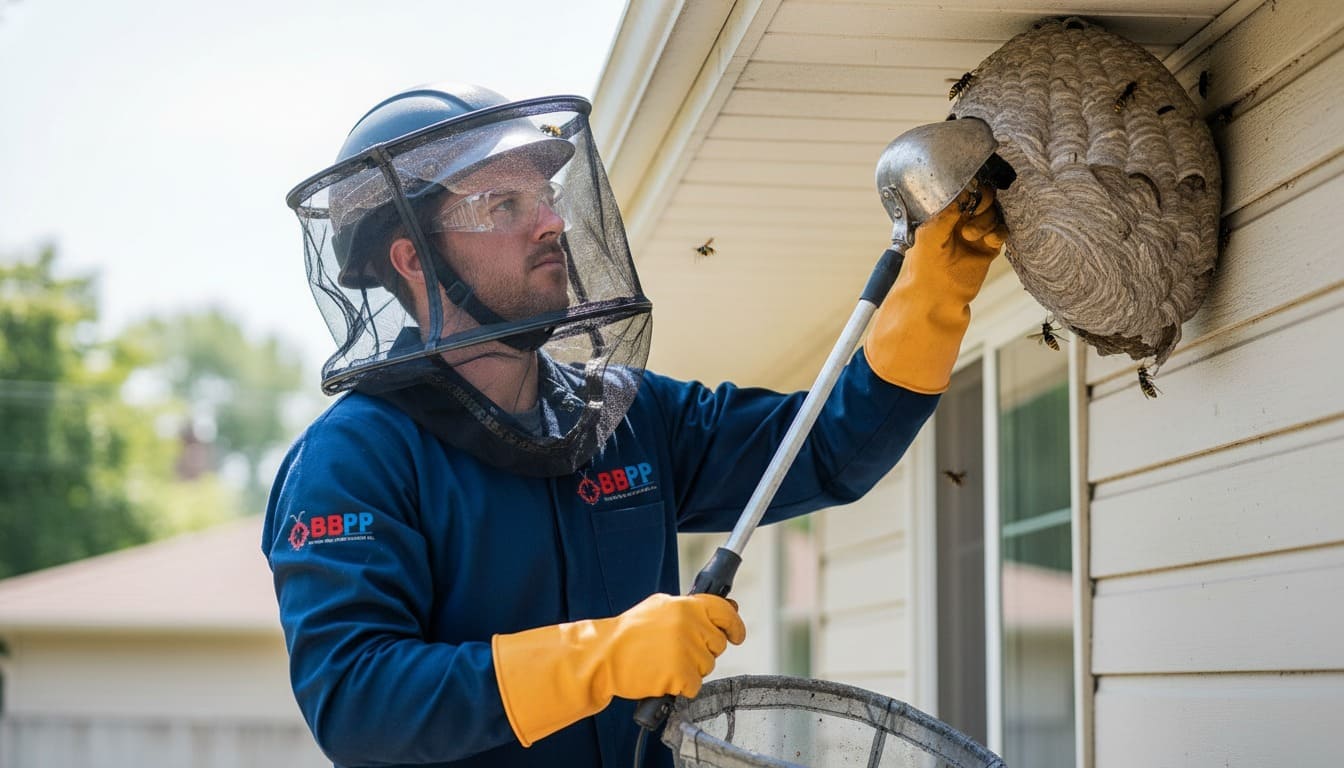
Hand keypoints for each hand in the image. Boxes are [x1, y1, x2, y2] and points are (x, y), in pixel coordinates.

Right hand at [601, 593, 745, 699]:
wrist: (604, 655)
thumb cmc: (628, 634)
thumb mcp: (658, 607)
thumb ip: (690, 608)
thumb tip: (725, 608)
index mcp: (686, 606)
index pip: (725, 611)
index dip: (735, 625)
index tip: (737, 635)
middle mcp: (691, 625)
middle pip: (717, 644)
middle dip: (703, 651)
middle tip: (677, 651)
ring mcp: (688, 651)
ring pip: (707, 667)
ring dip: (690, 669)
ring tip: (663, 662)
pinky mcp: (682, 675)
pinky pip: (695, 686)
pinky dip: (681, 687)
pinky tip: (663, 676)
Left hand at [909, 186, 1006, 301]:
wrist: (935, 296)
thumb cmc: (923, 267)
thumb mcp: (929, 235)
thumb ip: (945, 214)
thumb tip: (963, 195)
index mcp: (945, 213)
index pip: (964, 191)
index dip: (970, 189)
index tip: (969, 194)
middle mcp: (961, 221)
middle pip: (983, 198)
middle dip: (982, 201)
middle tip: (974, 211)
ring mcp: (976, 234)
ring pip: (993, 214)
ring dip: (986, 220)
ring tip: (970, 235)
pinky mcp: (988, 248)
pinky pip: (1001, 232)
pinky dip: (998, 232)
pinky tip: (989, 240)